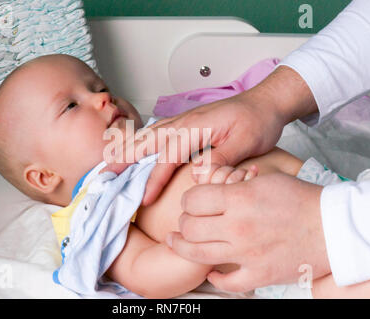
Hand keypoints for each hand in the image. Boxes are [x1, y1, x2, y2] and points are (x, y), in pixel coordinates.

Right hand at [103, 66, 316, 205]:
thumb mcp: (245, 142)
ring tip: (109, 162)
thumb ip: (220, 158)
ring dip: (127, 148)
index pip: (168, 156)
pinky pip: (156, 133)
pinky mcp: (186, 124)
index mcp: (196, 127)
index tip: (143, 199)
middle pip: (147, 141)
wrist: (265, 102)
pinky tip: (134, 149)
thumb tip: (197, 176)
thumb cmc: (257, 120)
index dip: (154, 179)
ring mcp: (183, 121)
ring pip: (148, 135)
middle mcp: (184, 122)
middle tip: (103, 175)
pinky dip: (140, 142)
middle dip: (123, 158)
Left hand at [166, 173, 329, 291]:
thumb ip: (233, 184)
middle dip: (183, 221)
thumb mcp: (264, 179)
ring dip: (182, 246)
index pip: (192, 200)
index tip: (191, 202)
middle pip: (189, 227)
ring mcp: (246, 254)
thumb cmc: (300, 199)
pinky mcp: (258, 274)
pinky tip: (211, 269)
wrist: (332, 227)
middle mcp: (237, 227)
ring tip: (175, 240)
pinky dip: (214, 277)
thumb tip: (210, 188)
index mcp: (239, 199)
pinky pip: (226, 282)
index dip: (187, 200)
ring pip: (197, 254)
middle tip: (187, 220)